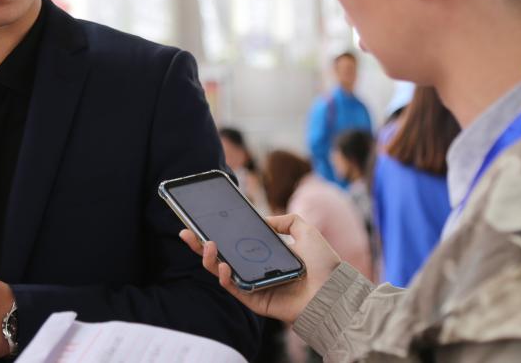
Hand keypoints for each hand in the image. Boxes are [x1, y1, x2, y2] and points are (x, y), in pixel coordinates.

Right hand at [179, 214, 340, 323]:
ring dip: (210, 259)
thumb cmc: (324, 263)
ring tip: (207, 244)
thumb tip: (263, 220)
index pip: (234, 242)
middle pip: (221, 257)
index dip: (217, 233)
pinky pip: (234, 290)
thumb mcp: (305, 229)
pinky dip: (226, 278)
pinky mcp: (256, 301)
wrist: (334, 290)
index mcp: (264, 254)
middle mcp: (256, 269)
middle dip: (201, 245)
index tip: (201, 222)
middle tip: (186, 232)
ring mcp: (254, 285)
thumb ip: (285, 220)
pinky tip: (224, 266)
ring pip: (222, 273)